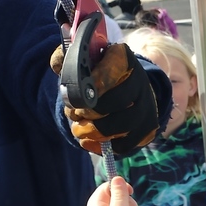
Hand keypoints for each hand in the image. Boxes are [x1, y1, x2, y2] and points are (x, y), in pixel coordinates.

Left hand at [50, 42, 158, 156]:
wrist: (129, 90)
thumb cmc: (99, 75)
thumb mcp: (82, 60)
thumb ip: (66, 58)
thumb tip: (57, 66)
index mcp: (122, 59)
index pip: (109, 71)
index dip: (90, 85)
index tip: (76, 94)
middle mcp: (140, 83)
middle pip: (115, 103)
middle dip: (87, 111)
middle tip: (74, 114)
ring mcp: (147, 109)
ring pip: (118, 128)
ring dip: (92, 131)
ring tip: (79, 128)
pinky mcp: (147, 131)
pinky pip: (123, 145)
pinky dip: (101, 146)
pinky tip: (89, 140)